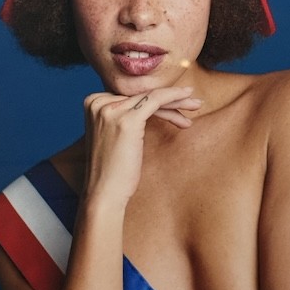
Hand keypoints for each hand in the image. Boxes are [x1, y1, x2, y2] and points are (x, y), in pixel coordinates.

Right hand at [83, 86, 200, 205]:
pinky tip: (188, 99)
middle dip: (169, 98)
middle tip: (193, 101)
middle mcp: (98, 102)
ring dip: (176, 99)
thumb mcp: (116, 134)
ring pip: (151, 96)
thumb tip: (150, 103)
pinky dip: (174, 97)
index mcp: (93, 102)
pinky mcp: (126, 119)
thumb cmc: (114, 169)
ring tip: (196, 105)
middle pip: (142, 95)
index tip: (178, 105)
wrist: (104, 194)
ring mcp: (110, 109)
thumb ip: (125, 115)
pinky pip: (155, 100)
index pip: (132, 96)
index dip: (158, 100)